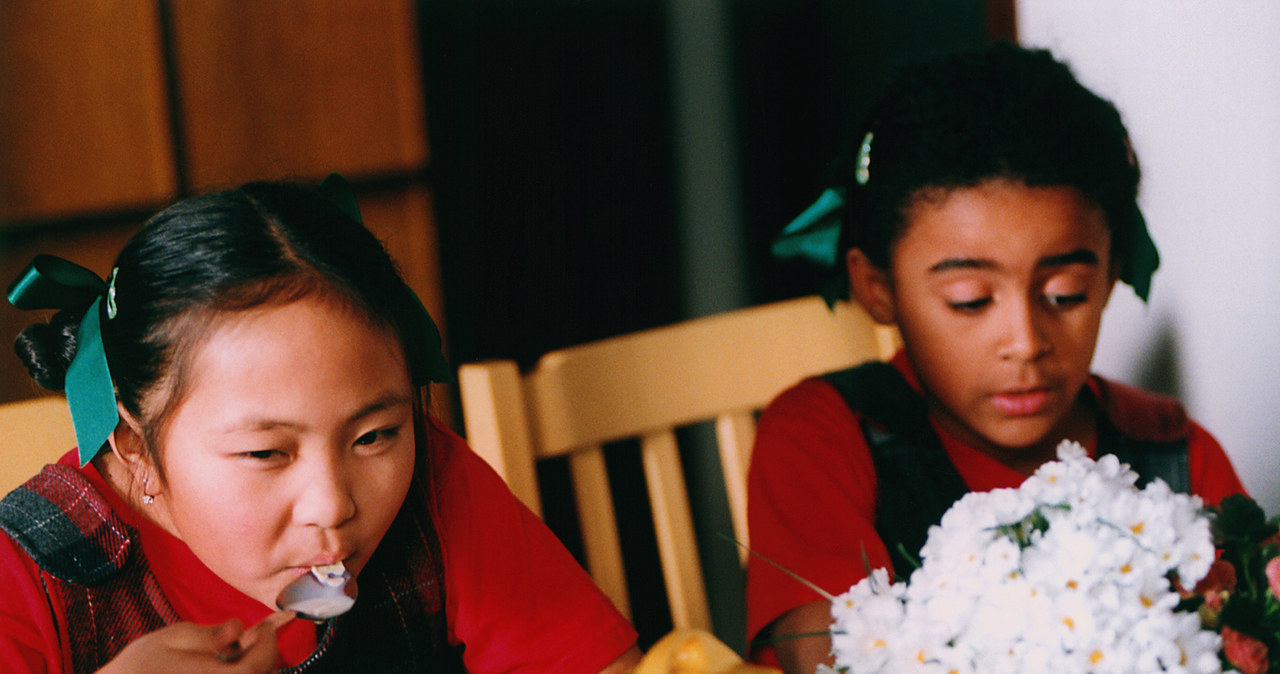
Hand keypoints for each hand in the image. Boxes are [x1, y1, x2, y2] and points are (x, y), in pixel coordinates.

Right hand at [97, 611, 294, 672]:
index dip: (269, 641)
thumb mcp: (173, 638)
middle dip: (261, 654)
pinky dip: (232, 673)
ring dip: (246, 666)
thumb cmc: (136, 668)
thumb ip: (210, 634)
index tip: (266, 626)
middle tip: (254, 635)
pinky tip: (218, 662)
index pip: (261, 662)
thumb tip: (238, 628)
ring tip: (232, 650)